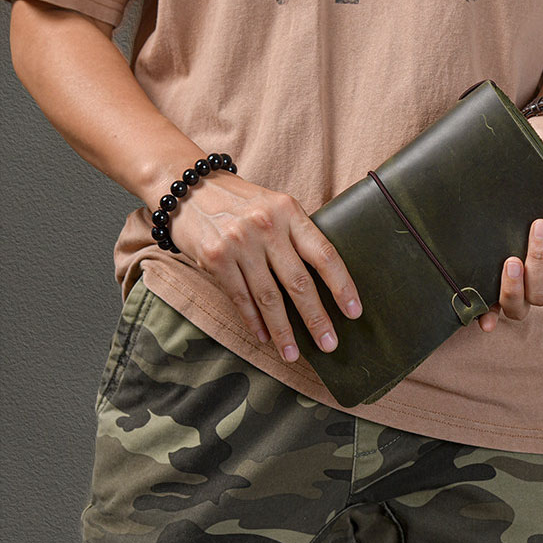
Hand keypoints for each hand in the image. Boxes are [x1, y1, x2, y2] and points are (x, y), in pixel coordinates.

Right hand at [164, 170, 362, 362]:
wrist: (187, 188)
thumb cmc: (240, 202)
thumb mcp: (274, 205)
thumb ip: (296, 234)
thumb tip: (325, 279)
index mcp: (289, 211)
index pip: (324, 254)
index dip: (342, 286)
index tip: (354, 312)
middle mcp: (267, 225)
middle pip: (298, 281)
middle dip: (316, 318)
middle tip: (329, 344)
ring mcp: (239, 242)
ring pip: (268, 297)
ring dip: (283, 331)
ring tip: (293, 353)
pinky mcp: (215, 257)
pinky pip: (240, 297)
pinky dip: (254, 321)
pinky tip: (265, 337)